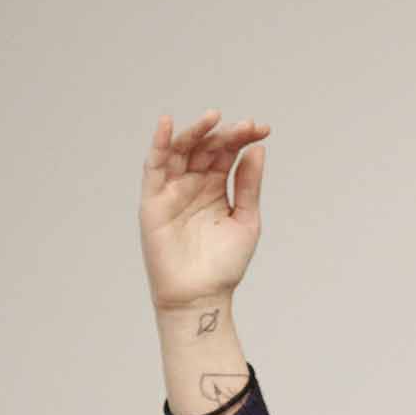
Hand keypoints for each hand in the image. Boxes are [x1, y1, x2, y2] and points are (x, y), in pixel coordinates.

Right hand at [138, 109, 269, 311]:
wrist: (200, 296)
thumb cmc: (224, 265)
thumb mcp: (245, 219)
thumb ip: (248, 184)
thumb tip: (257, 148)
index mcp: (216, 187)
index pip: (228, 153)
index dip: (243, 138)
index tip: (262, 129)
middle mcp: (193, 184)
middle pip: (206, 148)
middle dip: (225, 134)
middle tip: (245, 126)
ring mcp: (172, 190)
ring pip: (181, 151)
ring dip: (195, 132)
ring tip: (213, 118)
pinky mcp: (153, 201)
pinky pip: (153, 167)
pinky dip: (159, 145)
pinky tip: (167, 124)